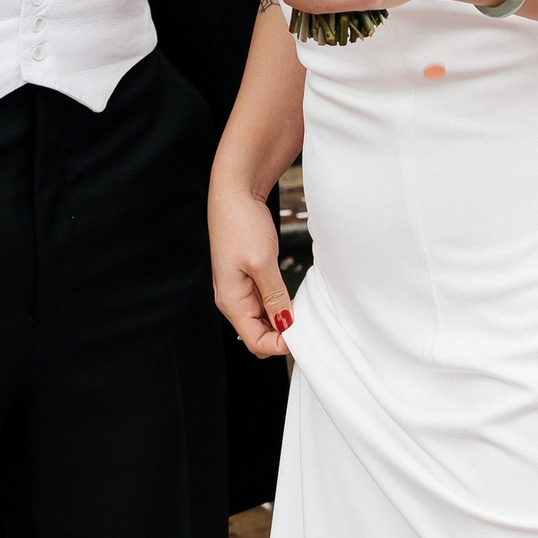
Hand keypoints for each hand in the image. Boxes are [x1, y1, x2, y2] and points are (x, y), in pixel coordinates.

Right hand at [209, 183, 294, 358]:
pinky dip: (279, 303)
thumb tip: (286, 325)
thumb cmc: (241, 224)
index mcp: (231, 302)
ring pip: (263, 319)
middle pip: (258, 334)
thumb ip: (274, 297)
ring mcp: (240, 289)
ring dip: (282, 318)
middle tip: (306, 322)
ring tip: (302, 308)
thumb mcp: (262, 262)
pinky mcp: (248, 277)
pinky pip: (264, 301)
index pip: (255, 341)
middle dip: (281, 334)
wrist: (235, 193)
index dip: (279, 344)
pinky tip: (293, 295)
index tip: (302, 334)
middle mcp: (232, 300)